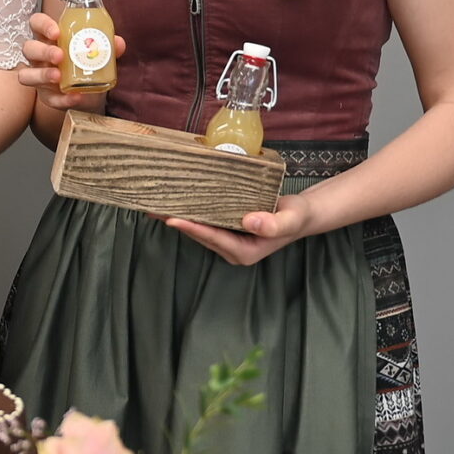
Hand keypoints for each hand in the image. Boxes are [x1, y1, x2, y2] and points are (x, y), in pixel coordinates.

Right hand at [16, 11, 125, 114]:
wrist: (90, 90)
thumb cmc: (85, 61)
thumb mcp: (96, 50)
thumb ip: (106, 45)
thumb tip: (117, 43)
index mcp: (49, 38)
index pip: (36, 23)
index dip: (42, 25)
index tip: (56, 32)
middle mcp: (39, 56)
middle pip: (29, 48)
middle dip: (43, 51)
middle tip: (60, 55)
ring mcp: (40, 76)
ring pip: (26, 74)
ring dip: (41, 74)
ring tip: (58, 77)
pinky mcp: (47, 96)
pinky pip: (48, 98)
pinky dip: (61, 99)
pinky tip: (75, 97)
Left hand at [163, 190, 316, 264]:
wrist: (299, 214)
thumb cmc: (296, 216)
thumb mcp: (291, 219)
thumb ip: (274, 224)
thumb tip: (249, 221)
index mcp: (244, 252)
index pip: (213, 238)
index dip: (193, 228)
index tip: (172, 219)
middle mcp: (231, 250)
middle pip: (200, 235)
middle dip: (178, 222)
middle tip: (154, 208)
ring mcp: (226, 241)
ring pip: (199, 229)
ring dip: (180, 216)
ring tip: (156, 204)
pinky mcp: (225, 230)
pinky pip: (204, 221)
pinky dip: (190, 211)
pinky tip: (174, 201)